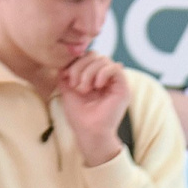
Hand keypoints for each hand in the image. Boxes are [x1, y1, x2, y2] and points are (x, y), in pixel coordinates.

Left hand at [57, 52, 130, 166]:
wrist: (89, 132)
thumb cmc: (79, 116)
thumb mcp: (67, 90)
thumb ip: (66, 74)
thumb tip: (63, 62)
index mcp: (95, 78)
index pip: (87, 57)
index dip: (75, 62)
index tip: (65, 75)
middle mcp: (106, 78)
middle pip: (95, 55)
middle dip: (80, 66)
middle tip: (74, 83)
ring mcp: (115, 82)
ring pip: (104, 60)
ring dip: (89, 72)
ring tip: (84, 89)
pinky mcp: (123, 88)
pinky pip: (115, 68)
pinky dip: (103, 73)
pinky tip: (96, 86)